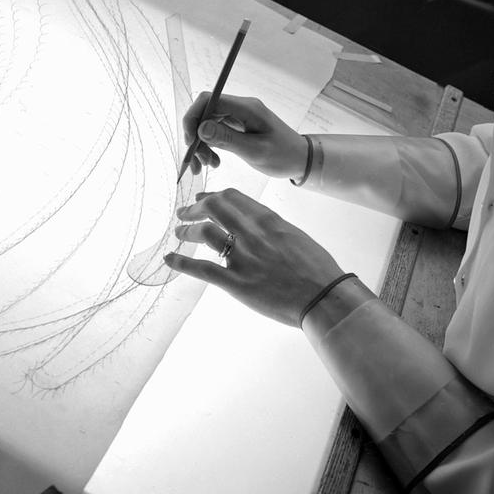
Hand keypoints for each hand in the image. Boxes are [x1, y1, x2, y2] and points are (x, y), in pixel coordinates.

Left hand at [163, 188, 344, 326]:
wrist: (324, 296)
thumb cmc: (318, 270)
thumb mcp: (297, 237)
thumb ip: (273, 229)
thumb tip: (258, 227)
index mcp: (268, 220)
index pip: (232, 197)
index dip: (212, 196)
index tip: (203, 198)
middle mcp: (252, 233)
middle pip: (213, 208)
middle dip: (195, 208)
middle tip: (184, 213)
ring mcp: (243, 258)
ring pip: (205, 233)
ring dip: (187, 232)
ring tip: (179, 233)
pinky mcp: (236, 283)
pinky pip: (203, 269)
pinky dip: (182, 263)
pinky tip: (169, 259)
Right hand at [182, 93, 307, 178]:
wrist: (301, 160)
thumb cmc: (284, 156)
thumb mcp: (255, 151)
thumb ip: (227, 139)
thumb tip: (200, 128)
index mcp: (246, 108)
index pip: (208, 100)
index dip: (193, 117)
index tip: (190, 142)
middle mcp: (240, 108)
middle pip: (205, 113)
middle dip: (195, 137)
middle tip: (197, 163)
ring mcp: (238, 117)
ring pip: (207, 124)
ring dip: (202, 145)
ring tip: (207, 166)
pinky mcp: (238, 127)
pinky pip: (215, 132)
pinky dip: (210, 147)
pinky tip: (214, 162)